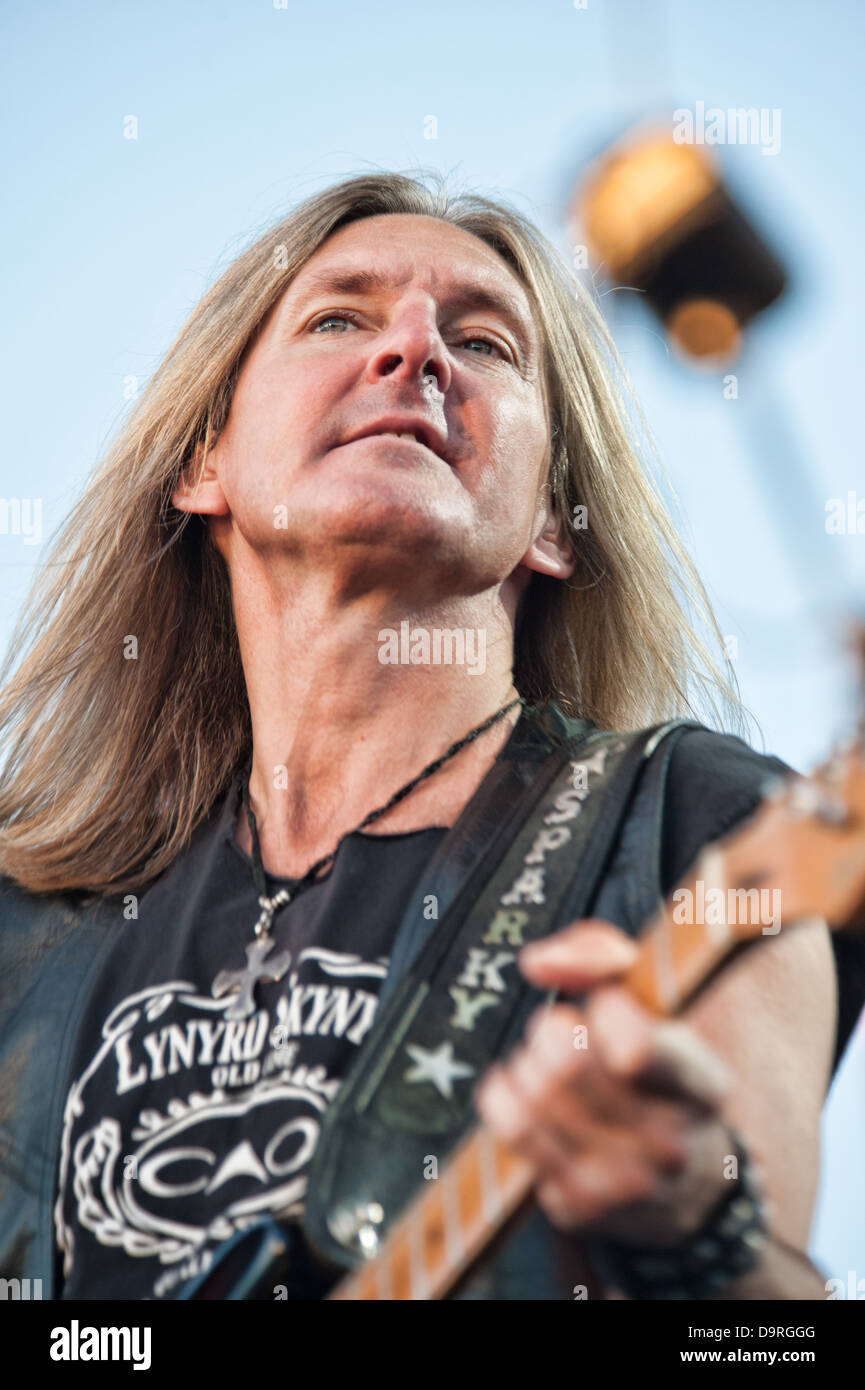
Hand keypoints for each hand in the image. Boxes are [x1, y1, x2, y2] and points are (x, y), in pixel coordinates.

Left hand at [473, 919, 734, 1246]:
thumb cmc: (655, 1071)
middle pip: (567, 1067)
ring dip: (525, 1065)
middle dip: (549, 1032)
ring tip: (541, 1063)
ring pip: (533, 1099)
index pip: (635, 1049)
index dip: (605, 1010)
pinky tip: (521, 1091)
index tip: (607, 1007)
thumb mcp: (655, 1003)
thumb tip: (537, 963)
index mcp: (701, 1087)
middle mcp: (670, 1143)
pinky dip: (503, 1097)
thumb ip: (601, 954)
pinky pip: (513, 1133)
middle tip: (558, 1030)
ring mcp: (624, 1184)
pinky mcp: (579, 1208)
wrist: (680, 1186)